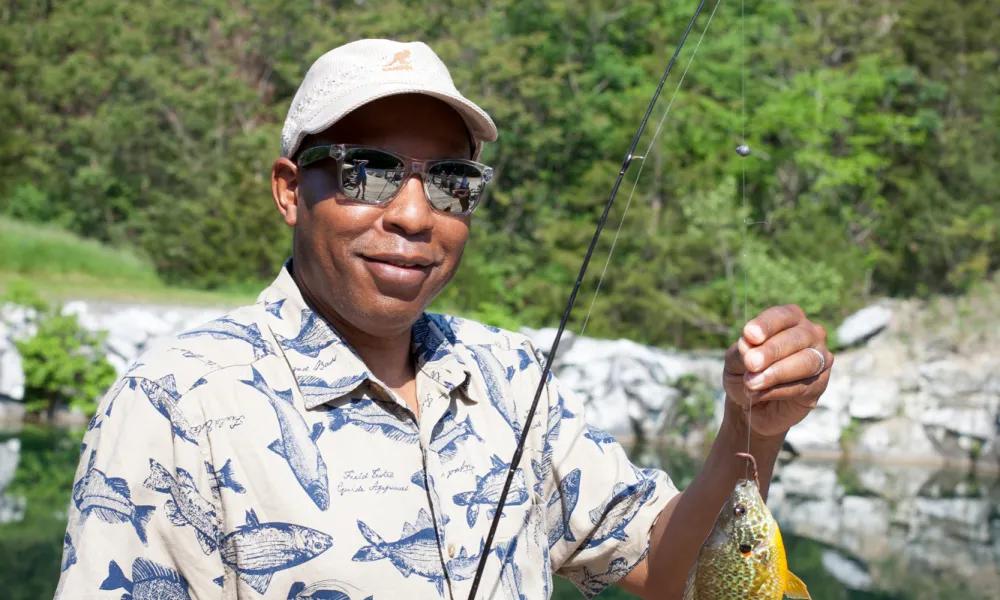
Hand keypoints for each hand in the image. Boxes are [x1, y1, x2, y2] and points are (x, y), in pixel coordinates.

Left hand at [723, 304, 832, 438]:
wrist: (751, 406)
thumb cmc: (745, 373)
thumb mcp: (734, 361)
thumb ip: (740, 352)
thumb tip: (747, 345)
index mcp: (790, 318)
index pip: (782, 316)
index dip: (766, 324)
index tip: (749, 334)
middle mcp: (810, 334)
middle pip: (796, 338)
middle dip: (771, 351)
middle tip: (751, 363)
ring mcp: (819, 359)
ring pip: (805, 362)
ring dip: (776, 373)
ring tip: (751, 383)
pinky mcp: (819, 384)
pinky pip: (803, 386)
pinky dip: (778, 391)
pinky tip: (758, 394)